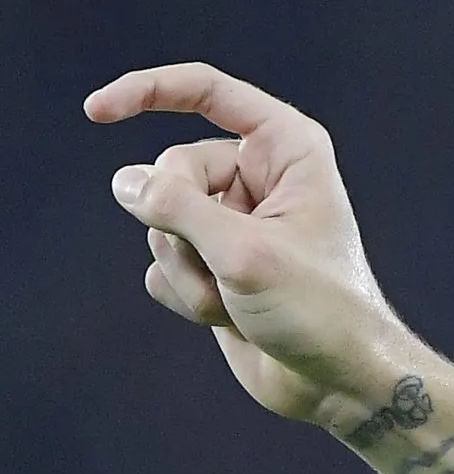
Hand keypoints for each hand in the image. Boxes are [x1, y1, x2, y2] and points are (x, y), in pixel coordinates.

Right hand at [87, 63, 425, 430]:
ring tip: (238, 300)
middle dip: (182, 226)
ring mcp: (234, 221)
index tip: (95, 111)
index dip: (147, 91)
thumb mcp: (244, 252)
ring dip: (188, 271)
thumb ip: (177, 207)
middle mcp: (260, 177)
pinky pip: (161, 263)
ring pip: (161, 222)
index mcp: (287, 149)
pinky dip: (185, 294)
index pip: (207, 91)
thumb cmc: (318, 310)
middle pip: (171, 169)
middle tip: (229, 267)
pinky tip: (228, 317)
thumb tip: (124, 181)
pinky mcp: (214, 262)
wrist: (338, 382)